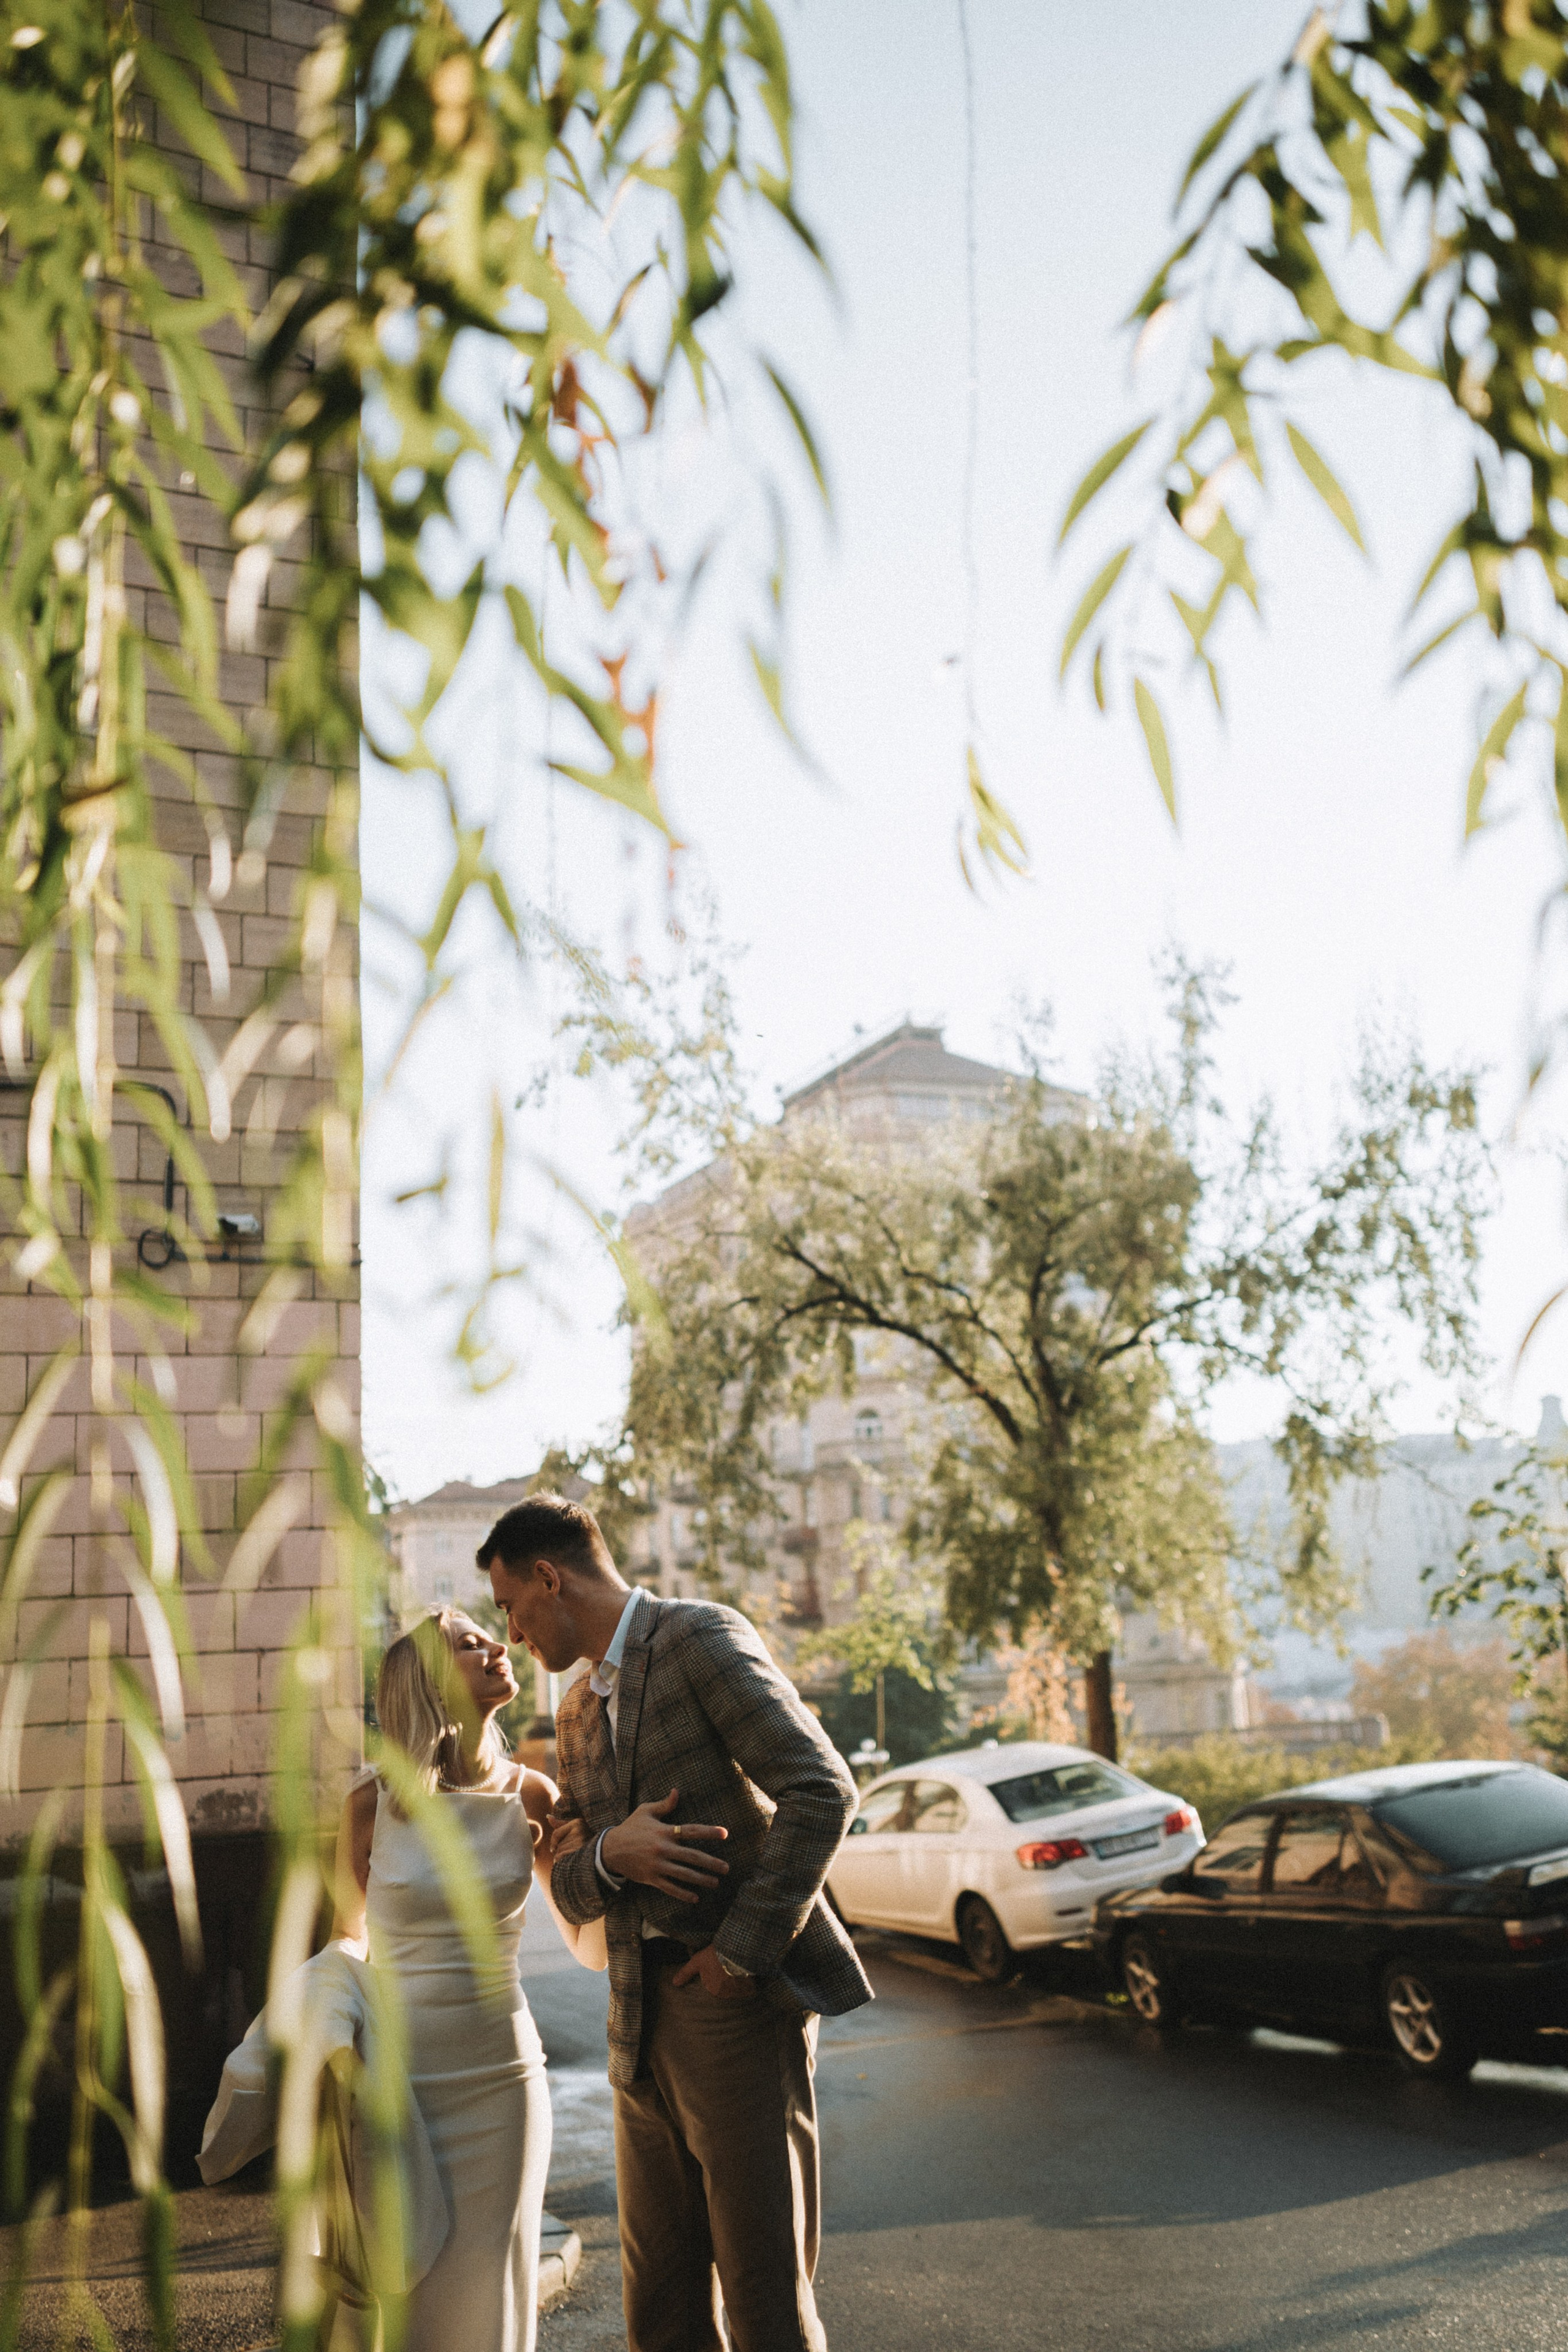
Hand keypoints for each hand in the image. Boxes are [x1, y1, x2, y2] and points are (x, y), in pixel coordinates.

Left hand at [549, 1813, 589, 1860]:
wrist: (604, 1851)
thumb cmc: (587, 1840)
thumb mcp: (575, 1829)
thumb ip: (561, 1824)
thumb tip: (548, 1816)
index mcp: (577, 1823)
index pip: (556, 1833)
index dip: (553, 1843)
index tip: (553, 1849)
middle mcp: (579, 1831)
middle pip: (558, 1845)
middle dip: (561, 1851)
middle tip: (572, 1852)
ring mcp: (580, 1841)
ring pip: (560, 1852)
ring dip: (562, 1857)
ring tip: (573, 1856)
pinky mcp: (580, 1852)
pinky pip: (562, 1857)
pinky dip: (562, 1861)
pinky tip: (570, 1861)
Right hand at [600, 1789, 729, 1903]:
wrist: (609, 1849)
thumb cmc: (630, 1828)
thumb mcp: (645, 1811)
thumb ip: (664, 1804)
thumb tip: (677, 1791)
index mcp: (664, 1831)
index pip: (691, 1831)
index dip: (709, 1832)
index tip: (725, 1834)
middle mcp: (663, 1848)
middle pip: (692, 1856)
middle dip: (711, 1863)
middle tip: (726, 1868)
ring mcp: (657, 1865)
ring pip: (684, 1874)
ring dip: (701, 1879)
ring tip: (716, 1883)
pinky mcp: (651, 1878)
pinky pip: (670, 1888)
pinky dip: (682, 1894)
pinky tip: (695, 1898)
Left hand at [672, 1943, 752, 1997]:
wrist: (736, 1949)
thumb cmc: (715, 1956)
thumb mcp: (697, 1961)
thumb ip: (686, 1973)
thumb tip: (674, 1984)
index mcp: (713, 1990)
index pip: (714, 1988)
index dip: (716, 1978)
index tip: (719, 1971)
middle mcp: (726, 1994)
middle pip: (725, 1990)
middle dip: (726, 1982)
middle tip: (728, 1969)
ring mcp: (739, 1991)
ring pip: (737, 1989)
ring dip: (737, 1982)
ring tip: (738, 1970)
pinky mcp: (750, 1987)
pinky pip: (748, 1988)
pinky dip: (748, 1983)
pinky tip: (747, 1973)